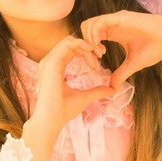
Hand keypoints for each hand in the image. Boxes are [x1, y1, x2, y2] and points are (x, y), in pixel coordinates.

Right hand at [22, 35, 112, 160]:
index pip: (71, 50)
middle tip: (102, 53)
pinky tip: (92, 52)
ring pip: (69, 41)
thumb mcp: (85, 97)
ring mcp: (49, 61)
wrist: (52, 120)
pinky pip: (68, 44)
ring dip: (86, 44)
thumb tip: (112, 90)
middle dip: (88, 45)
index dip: (86, 51)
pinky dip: (82, 44)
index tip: (100, 60)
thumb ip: (97, 91)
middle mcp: (50, 62)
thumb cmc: (63, 111)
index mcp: (55, 68)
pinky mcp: (52, 62)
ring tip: (99, 53)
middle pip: (71, 43)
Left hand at [81, 10, 161, 88]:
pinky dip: (94, 35)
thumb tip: (112, 88)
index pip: (91, 37)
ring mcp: (116, 19)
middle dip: (84, 46)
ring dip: (88, 41)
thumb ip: (121, 74)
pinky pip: (99, 22)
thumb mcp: (134, 63)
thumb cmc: (156, 47)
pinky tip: (101, 48)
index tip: (95, 66)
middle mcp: (112, 24)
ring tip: (99, 54)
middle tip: (94, 61)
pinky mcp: (122, 18)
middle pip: (85, 29)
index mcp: (113, 32)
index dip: (88, 52)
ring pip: (88, 24)